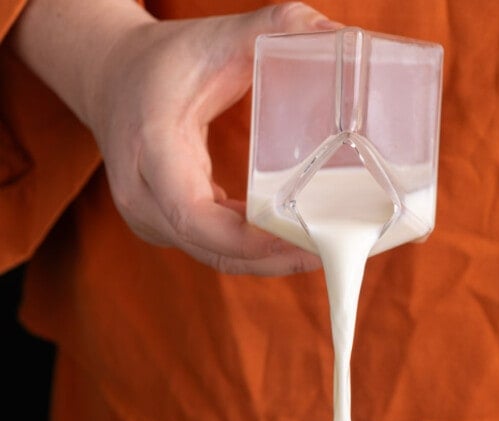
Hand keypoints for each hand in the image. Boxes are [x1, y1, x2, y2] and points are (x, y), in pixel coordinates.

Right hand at [10, 1, 337, 274]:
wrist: (110, 76)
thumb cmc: (164, 60)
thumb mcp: (215, 38)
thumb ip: (272, 28)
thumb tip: (335, 31)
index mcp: (150, 148)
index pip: (194, 215)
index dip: (247, 239)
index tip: (298, 238)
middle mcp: (141, 194)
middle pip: (212, 249)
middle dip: (270, 259)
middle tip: (326, 251)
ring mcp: (149, 218)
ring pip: (215, 258)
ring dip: (266, 262)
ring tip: (318, 251)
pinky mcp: (164, 227)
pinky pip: (213, 250)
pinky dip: (252, 252)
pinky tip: (290, 245)